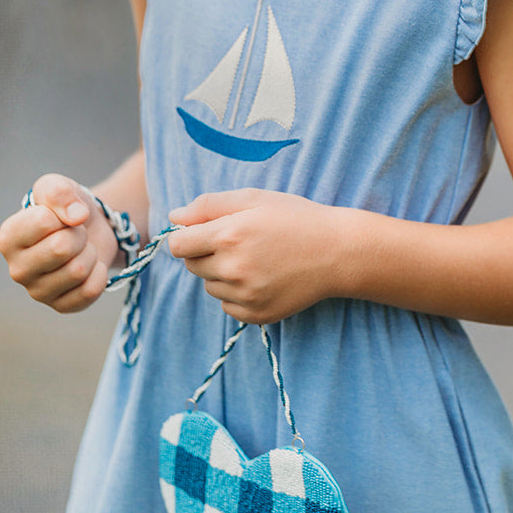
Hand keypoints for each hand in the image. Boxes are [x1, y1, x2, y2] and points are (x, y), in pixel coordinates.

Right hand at [0, 173, 117, 313]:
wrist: (90, 230)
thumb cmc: (66, 208)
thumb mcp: (57, 186)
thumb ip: (58, 192)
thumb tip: (76, 216)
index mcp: (8, 239)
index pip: (43, 222)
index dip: (63, 213)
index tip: (61, 216)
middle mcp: (17, 269)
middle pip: (61, 249)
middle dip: (78, 235)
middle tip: (76, 234)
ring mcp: (37, 292)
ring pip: (77, 270)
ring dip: (89, 253)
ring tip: (82, 249)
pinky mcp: (61, 306)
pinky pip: (90, 290)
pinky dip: (99, 273)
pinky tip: (90, 267)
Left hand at [167, 189, 352, 323]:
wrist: (338, 252)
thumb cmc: (295, 218)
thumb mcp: (254, 198)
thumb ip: (208, 205)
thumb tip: (173, 216)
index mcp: (228, 235)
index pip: (177, 245)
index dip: (187, 236)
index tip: (203, 232)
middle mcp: (233, 269)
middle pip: (192, 266)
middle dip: (206, 253)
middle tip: (238, 242)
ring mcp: (245, 296)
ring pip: (210, 287)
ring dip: (222, 274)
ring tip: (255, 259)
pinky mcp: (257, 315)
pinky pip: (227, 307)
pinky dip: (237, 295)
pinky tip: (263, 278)